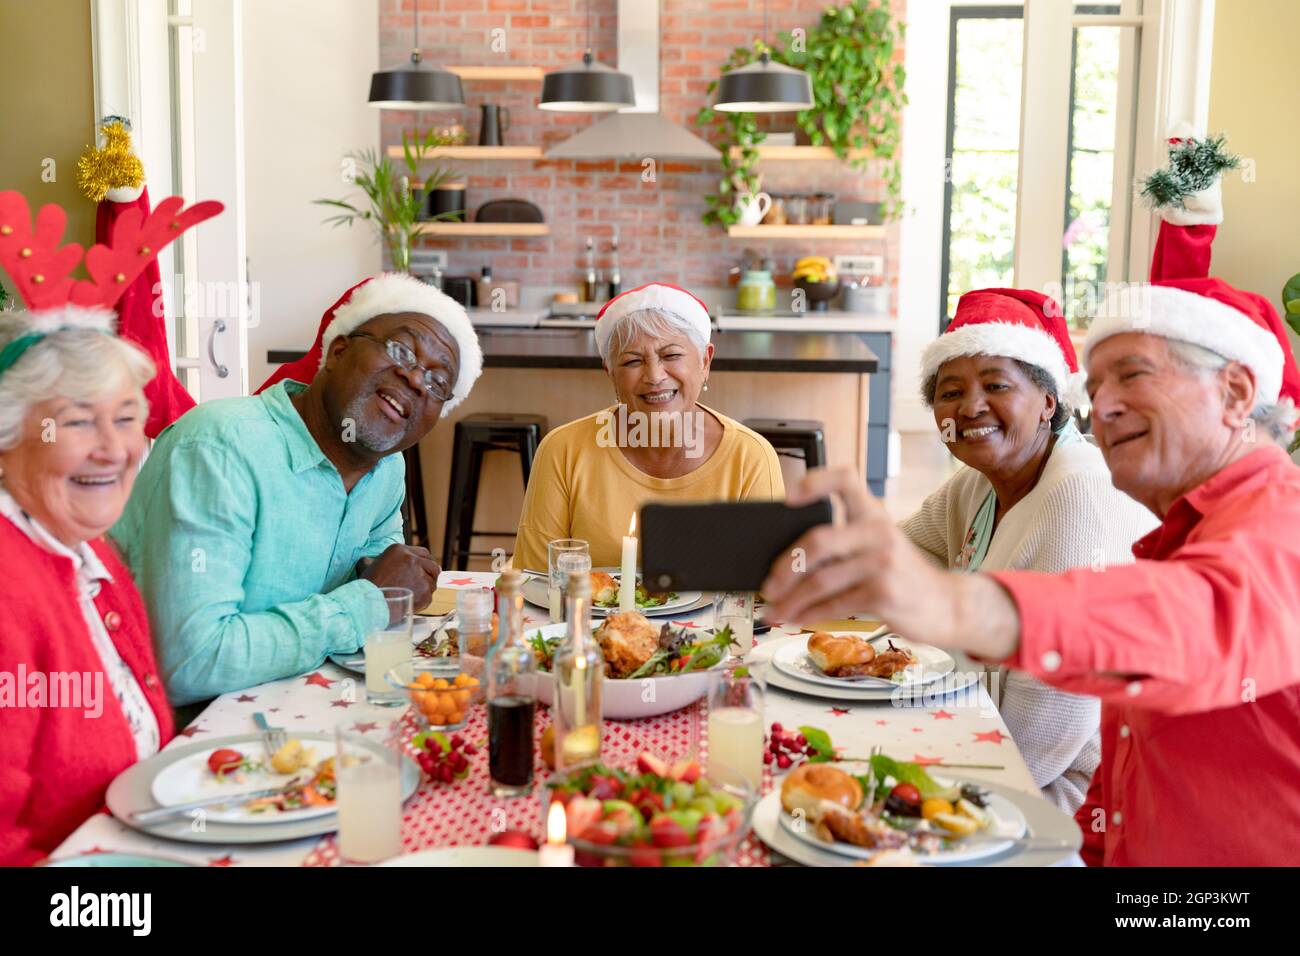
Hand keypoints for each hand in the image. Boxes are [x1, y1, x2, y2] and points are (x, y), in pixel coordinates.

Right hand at [361, 543, 439, 612]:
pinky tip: (410, 603)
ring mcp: (421, 575)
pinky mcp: (425, 591)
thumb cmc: (366, 587)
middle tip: (424, 584)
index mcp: (400, 550)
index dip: (426, 563)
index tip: (425, 570)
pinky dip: (422, 602)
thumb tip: (369, 560)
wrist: (369, 603)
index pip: (424, 553)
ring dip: (425, 590)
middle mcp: (413, 559)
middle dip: (430, 575)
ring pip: (432, 582)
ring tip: (412, 596)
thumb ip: (375, 559)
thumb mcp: (366, 564)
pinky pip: (429, 597)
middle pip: (433, 566)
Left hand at [761, 467, 912, 624]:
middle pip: (818, 541)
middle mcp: (878, 532)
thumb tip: (785, 563)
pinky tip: (795, 619)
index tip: (789, 498)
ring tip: (774, 610)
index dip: (815, 482)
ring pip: (821, 580)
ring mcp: (883, 563)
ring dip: (791, 600)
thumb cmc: (901, 575)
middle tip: (767, 585)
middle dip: (785, 567)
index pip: (845, 479)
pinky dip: (808, 614)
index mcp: (874, 513)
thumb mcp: (878, 547)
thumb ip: (844, 544)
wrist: (948, 605)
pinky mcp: (884, 594)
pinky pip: (834, 604)